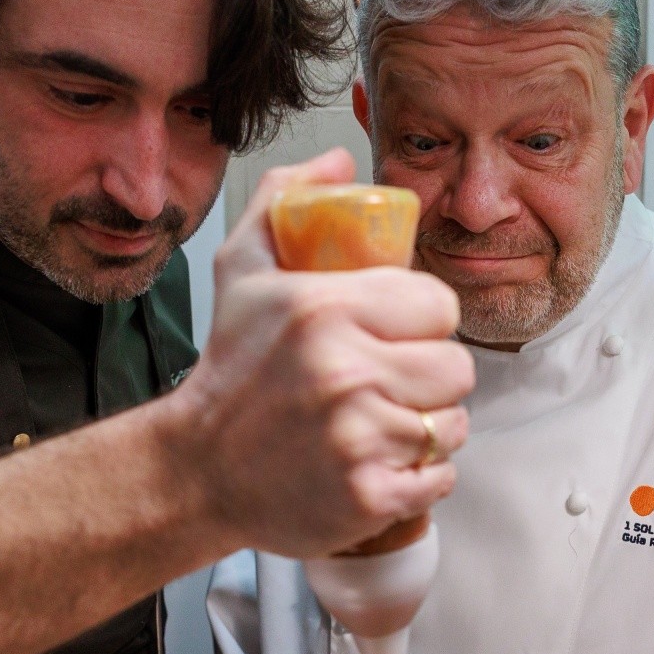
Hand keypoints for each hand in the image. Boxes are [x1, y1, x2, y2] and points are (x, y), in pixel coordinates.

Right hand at [168, 148, 475, 557]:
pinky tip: (381, 461)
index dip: (424, 319)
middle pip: (456, 367)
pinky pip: (439, 478)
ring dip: (427, 427)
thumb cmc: (229, 370)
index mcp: (325, 311)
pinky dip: (419, 476)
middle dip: (430, 375)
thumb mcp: (242, 270)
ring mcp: (359, 440)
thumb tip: (339, 157)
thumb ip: (289, 200)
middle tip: (391, 381)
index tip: (398, 332)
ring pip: (451, 425)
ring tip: (382, 422)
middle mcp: (346, 374)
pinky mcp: (369, 496)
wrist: (198, 470)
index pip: (439, 306)